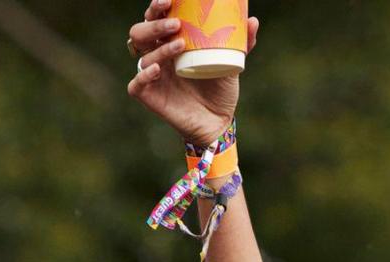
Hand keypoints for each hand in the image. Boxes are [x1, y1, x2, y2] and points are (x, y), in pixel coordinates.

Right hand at [126, 0, 259, 147]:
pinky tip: (156, 69)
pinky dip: (144, 75)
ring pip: (142, 55)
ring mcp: (152, 75)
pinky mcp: (149, 96)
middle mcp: (157, 56)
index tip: (170, 0)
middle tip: (176, 23)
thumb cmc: (219, 89)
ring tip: (180, 44)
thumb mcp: (232, 63)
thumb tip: (253, 21)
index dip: (157, 7)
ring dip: (159, 47)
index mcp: (170, 42)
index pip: (155, 18)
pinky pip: (136, 84)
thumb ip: (242, 43)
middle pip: (141, 32)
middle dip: (155, 24)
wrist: (218, 122)